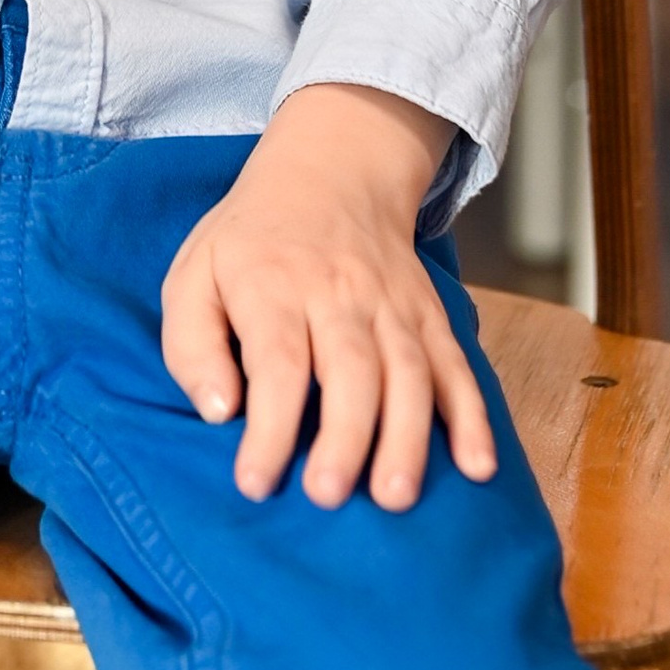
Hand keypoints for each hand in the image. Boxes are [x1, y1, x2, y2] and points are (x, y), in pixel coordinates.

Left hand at [159, 83, 497, 513]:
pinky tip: (477, 467)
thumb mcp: (194, 274)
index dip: (268, 426)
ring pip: (408, 372)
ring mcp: (392, 305)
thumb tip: (216, 410)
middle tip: (328, 495)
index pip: (277, 361)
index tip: (256, 483)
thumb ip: (192, 344)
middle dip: (344, 436)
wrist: (331, 171)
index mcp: (274, 285)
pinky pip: (456, 365)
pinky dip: (472, 417)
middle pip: (350, 369)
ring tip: (396, 498)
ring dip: (407, 436)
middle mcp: (339, 295)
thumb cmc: (250, 242)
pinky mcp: (429, 315)